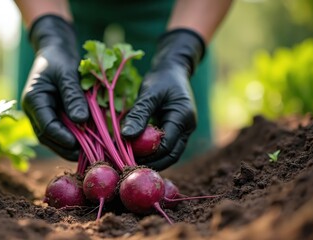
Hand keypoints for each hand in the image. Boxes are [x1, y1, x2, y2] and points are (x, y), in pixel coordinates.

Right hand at [22, 15, 88, 160]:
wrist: (55, 51)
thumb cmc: (59, 58)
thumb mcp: (67, 73)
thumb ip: (73, 96)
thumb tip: (81, 120)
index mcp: (33, 100)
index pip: (46, 126)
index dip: (63, 138)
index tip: (80, 145)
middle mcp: (34, 111)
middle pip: (49, 137)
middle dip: (67, 148)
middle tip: (88, 155)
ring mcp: (42, 115)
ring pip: (54, 138)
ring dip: (70, 147)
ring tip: (90, 152)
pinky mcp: (52, 116)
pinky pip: (61, 132)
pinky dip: (73, 138)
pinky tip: (88, 142)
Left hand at [121, 29, 205, 170]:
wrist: (173, 69)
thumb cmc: (161, 78)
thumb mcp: (149, 93)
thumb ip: (139, 114)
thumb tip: (125, 136)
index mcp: (183, 118)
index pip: (167, 146)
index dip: (148, 155)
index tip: (127, 158)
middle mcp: (187, 128)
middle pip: (171, 155)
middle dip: (151, 164)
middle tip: (128, 166)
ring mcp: (183, 131)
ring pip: (169, 154)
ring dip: (151, 160)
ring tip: (130, 162)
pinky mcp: (176, 132)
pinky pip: (165, 147)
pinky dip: (151, 153)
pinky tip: (135, 153)